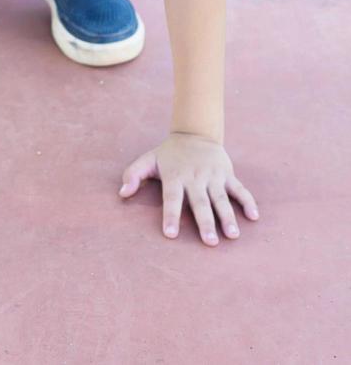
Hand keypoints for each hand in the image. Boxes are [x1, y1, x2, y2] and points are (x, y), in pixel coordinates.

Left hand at [118, 132, 259, 245]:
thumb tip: (122, 193)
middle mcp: (195, 178)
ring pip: (221, 198)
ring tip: (232, 236)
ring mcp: (213, 176)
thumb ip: (133, 174)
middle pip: (200, 203)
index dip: (170, 216)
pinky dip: (248, 201)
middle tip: (210, 243)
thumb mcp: (149, 160)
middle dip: (205, 222)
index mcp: (175, 177)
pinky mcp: (227, 174)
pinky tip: (254, 217)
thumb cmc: (169, 154)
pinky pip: (239, 189)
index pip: (172, 198)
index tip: (170, 235)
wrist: (195, 133)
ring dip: (227, 216)